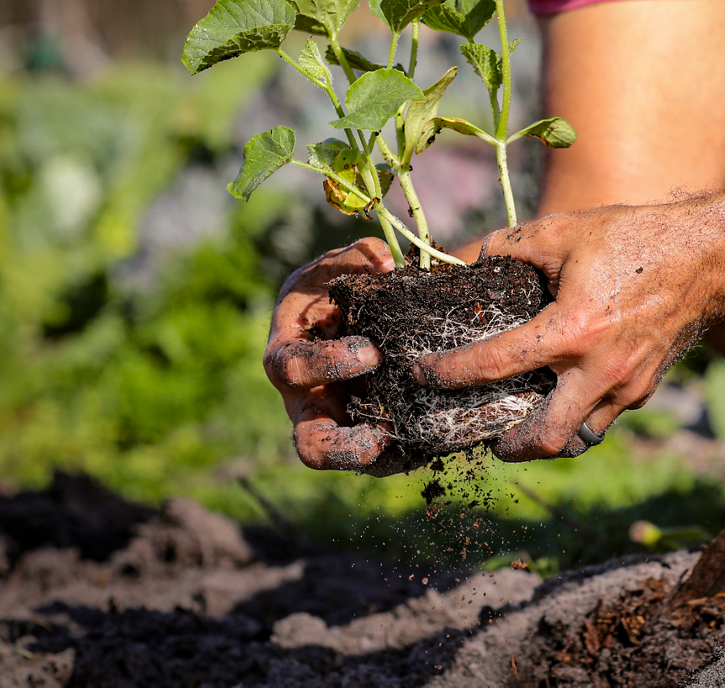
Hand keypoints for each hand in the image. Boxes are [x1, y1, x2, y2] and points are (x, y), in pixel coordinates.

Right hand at [265, 238, 413, 475]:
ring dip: (384, 459)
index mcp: (287, 355)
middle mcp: (305, 402)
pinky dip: (409, 454)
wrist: (351, 320)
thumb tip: (386, 261)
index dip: (329, 364)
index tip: (373, 352)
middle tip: (381, 431)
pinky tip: (437, 438)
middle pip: (309, 445)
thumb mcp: (336, 267)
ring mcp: (336, 426)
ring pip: (354, 465)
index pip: (293, 369)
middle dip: (341, 446)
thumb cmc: (334, 291)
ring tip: (414, 444)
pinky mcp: (367, 439)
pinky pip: (385, 461)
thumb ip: (356, 259)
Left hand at [413, 203, 724, 460]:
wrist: (709, 255)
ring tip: (521, 420)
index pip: (495, 365)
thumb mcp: (564, 231)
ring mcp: (628, 385)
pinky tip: (563, 393)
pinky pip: (603, 416)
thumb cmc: (634, 238)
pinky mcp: (646, 388)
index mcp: (573, 330)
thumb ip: (507, 245)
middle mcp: (600, 369)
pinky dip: (578, 414)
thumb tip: (463, 258)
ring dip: (545, 435)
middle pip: (544, 439)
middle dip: (507, 446)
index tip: (421, 375)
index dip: (449, 374)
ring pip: (578, 436)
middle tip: (485, 434)